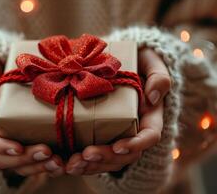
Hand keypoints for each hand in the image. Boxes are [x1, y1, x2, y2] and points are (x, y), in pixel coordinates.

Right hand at [0, 54, 63, 176]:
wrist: (3, 66)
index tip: (18, 147)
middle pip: (2, 157)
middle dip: (24, 160)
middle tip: (47, 154)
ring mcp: (9, 136)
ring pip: (18, 162)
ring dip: (37, 166)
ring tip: (58, 162)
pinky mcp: (25, 136)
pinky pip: (32, 155)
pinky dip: (45, 161)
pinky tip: (62, 160)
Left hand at [66, 48, 170, 174]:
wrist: (122, 62)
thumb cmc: (139, 62)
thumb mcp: (152, 63)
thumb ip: (159, 77)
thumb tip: (153, 97)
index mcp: (150, 116)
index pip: (149, 136)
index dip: (135, 144)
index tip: (118, 146)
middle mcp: (134, 130)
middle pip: (125, 154)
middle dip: (106, 158)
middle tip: (85, 155)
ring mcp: (118, 134)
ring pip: (109, 160)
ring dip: (91, 165)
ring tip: (72, 164)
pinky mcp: (102, 135)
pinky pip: (96, 155)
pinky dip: (83, 162)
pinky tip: (67, 163)